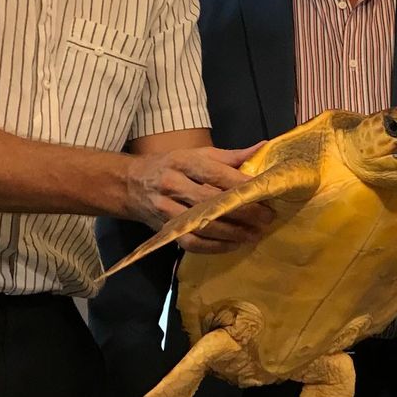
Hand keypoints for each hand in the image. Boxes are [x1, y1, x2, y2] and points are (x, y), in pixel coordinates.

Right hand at [123, 143, 270, 251]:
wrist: (130, 184)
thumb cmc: (171, 166)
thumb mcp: (197, 154)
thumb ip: (230, 156)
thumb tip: (263, 148)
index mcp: (183, 162)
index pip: (217, 174)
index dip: (242, 185)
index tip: (265, 192)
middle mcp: (172, 185)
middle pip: (212, 202)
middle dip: (243, 212)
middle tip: (267, 218)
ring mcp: (166, 209)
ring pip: (202, 225)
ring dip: (232, 233)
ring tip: (255, 234)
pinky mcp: (165, 230)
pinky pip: (191, 243)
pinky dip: (215, 247)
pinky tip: (234, 244)